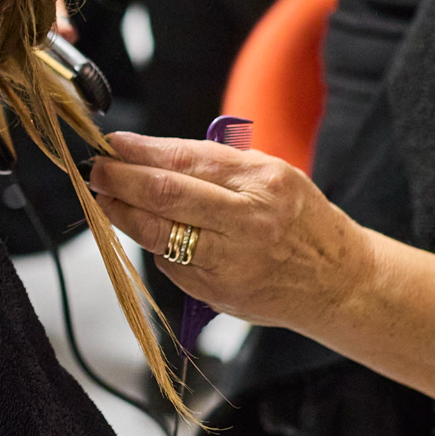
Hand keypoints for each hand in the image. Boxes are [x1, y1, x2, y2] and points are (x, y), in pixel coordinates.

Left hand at [85, 132, 375, 332]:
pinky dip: (152, 244)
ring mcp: (232, 260)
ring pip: (158, 233)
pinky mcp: (218, 292)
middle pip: (165, 195)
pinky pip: (170, 263)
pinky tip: (143, 231)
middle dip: (120, 179)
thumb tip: (151, 154)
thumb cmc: (300, 221)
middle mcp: (249, 220)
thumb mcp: (273, 176)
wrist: (337, 280)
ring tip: (105, 197)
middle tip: (97, 169)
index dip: (140, 151)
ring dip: (121, 213)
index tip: (113, 144)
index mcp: (264, 181)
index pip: (186, 159)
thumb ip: (217, 164)